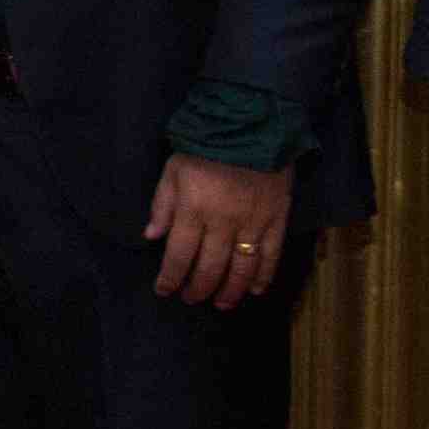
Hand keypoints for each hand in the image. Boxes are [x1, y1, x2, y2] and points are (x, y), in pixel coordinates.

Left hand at [146, 154, 294, 308]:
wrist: (252, 124)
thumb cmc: (206, 147)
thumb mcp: (173, 171)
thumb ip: (162, 205)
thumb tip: (151, 237)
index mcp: (193, 210)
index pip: (179, 255)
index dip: (170, 278)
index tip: (164, 290)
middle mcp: (223, 223)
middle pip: (210, 267)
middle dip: (198, 289)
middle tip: (191, 299)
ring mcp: (253, 223)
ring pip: (242, 268)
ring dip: (231, 290)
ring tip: (222, 304)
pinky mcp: (277, 218)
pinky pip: (271, 254)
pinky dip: (264, 276)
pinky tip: (256, 289)